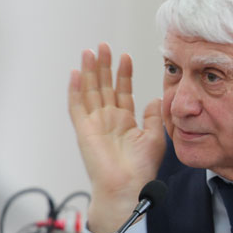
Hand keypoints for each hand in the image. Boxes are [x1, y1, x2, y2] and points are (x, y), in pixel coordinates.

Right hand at [68, 43, 164, 232]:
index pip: (122, 91)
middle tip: (103, 45)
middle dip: (104, 66)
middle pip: (104, 86)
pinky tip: (76, 73)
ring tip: (90, 52)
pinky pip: (77, 107)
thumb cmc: (141, 169)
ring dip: (90, 71)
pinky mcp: (84, 130)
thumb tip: (156, 98)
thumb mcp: (154, 137)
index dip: (124, 74)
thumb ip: (154, 116)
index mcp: (124, 121)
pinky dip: (75, 90)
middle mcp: (108, 120)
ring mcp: (94, 124)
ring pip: (90, 91)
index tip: (126, 56)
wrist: (128, 186)